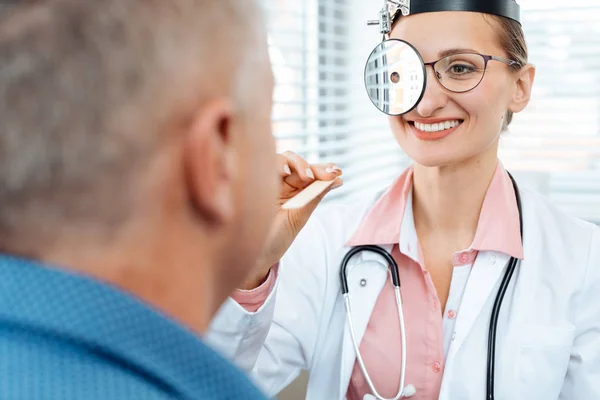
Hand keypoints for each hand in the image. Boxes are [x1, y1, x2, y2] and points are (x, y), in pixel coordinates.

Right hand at [241, 151, 342, 288]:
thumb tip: (338, 179)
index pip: (310, 172)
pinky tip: (285, 172)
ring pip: (281, 159)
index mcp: (295, 191)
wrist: (254, 254)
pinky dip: (276, 163)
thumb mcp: (300, 216)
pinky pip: (264, 164)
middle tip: (324, 175)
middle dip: (311, 166)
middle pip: (296, 162)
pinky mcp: (252, 182)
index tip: (337, 172)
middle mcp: (281, 184)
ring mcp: (266, 182)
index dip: (323, 169)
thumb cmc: (277, 238)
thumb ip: (315, 195)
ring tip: (306, 177)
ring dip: (296, 163)